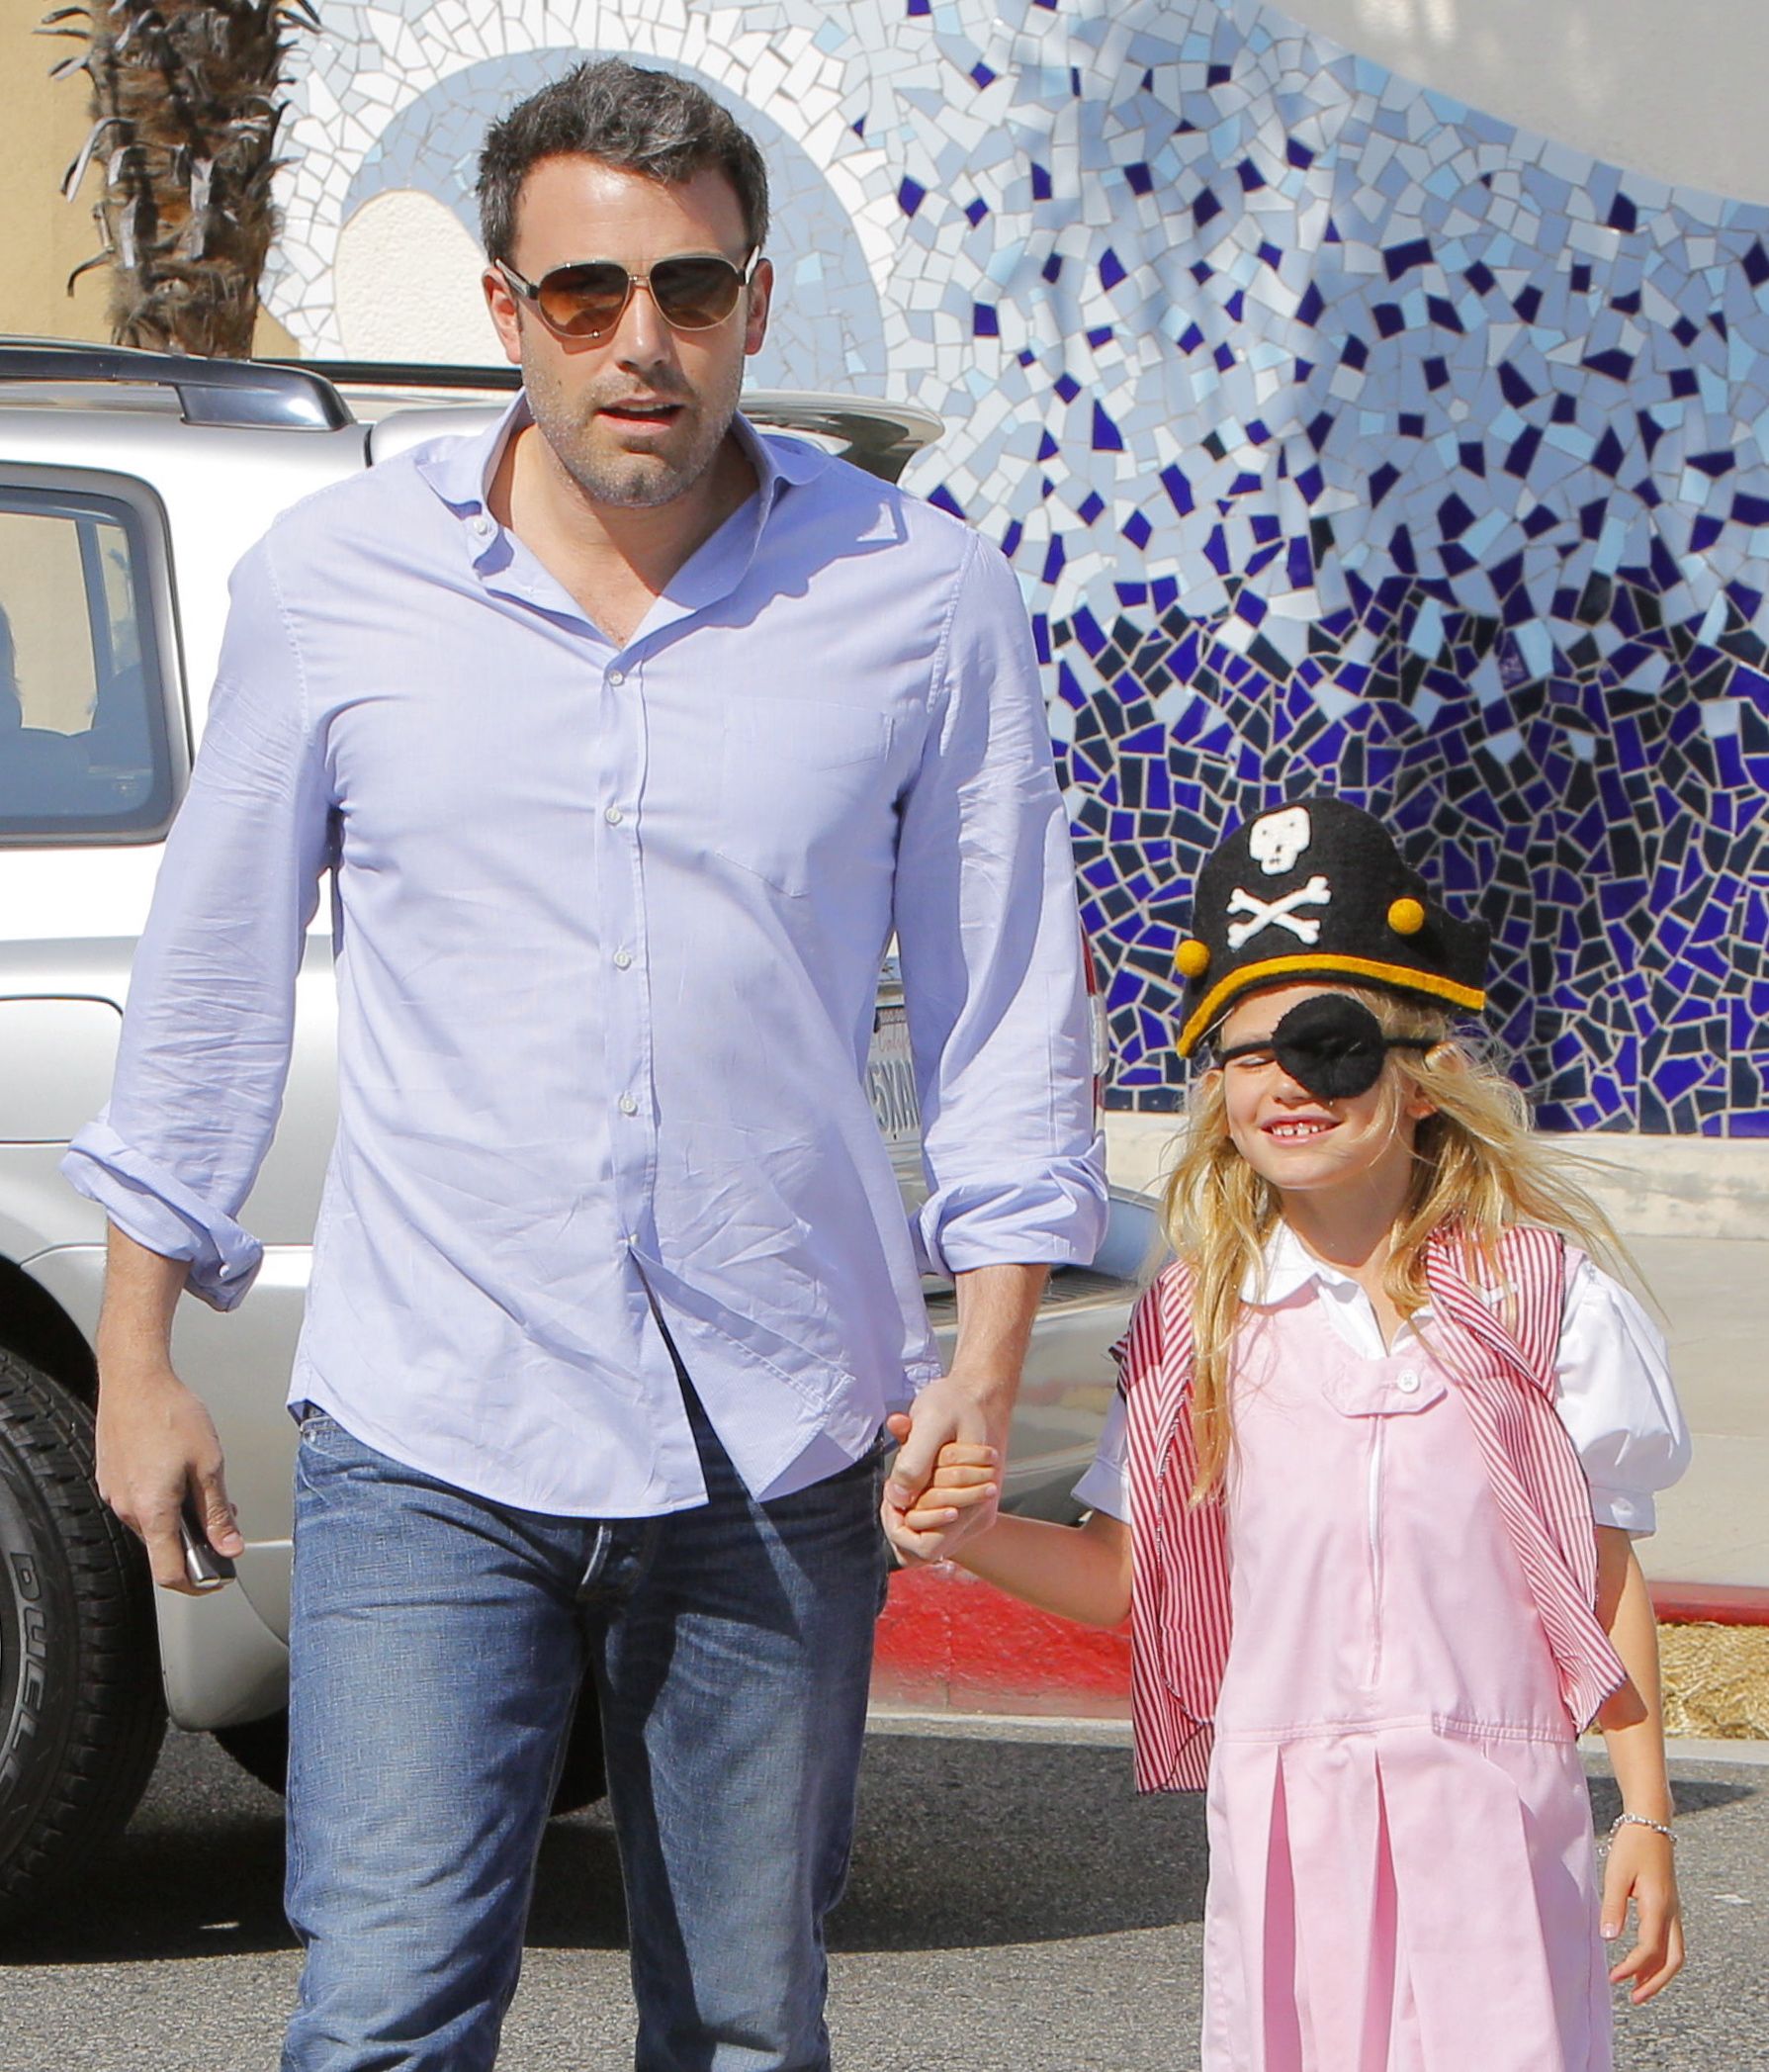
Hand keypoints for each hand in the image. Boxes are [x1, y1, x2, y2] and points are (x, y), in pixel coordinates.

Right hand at [96, 1359, 243, 1594]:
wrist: (134, 1380)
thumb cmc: (169, 1413)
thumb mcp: (208, 1464)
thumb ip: (218, 1512)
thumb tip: (229, 1546)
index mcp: (152, 1511)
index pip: (168, 1572)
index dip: (196, 1583)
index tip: (216, 1578)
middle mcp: (126, 1509)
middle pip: (162, 1548)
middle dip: (195, 1541)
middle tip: (225, 1520)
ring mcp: (114, 1494)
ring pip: (152, 1524)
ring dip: (180, 1517)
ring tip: (203, 1486)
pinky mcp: (111, 1479)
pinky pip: (139, 1504)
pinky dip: (163, 1500)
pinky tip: (179, 1473)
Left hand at [881, 1370, 1010, 1562]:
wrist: (981, 1393)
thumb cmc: (956, 1403)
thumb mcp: (931, 1420)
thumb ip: (914, 1462)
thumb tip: (899, 1501)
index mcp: (972, 1504)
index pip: (924, 1549)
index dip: (899, 1527)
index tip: (893, 1493)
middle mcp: (975, 1518)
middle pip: (922, 1550)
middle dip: (900, 1519)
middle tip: (895, 1484)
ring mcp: (972, 1514)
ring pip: (926, 1537)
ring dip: (907, 1512)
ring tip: (903, 1479)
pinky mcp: (967, 1506)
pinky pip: (932, 1522)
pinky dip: (916, 1504)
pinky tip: (913, 1478)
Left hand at [1602, 1822, 1683, 2003]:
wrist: (1651, 1822)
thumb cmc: (1631, 1846)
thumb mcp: (1616, 1874)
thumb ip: (1613, 1907)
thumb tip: (1609, 1939)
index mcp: (1658, 1907)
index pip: (1650, 1949)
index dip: (1633, 1968)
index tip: (1614, 1978)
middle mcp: (1671, 1912)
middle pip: (1673, 1960)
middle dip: (1655, 1982)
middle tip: (1634, 1997)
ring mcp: (1674, 1910)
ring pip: (1675, 1953)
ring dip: (1659, 1973)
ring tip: (1637, 1986)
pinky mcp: (1670, 1906)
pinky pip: (1671, 1940)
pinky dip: (1661, 1957)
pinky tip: (1643, 1961)